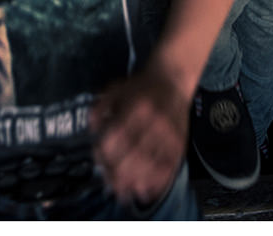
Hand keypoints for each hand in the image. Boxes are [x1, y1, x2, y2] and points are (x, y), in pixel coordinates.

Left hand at [90, 63, 189, 206]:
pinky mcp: (180, 146)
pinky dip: (154, 185)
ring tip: (121, 192)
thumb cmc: (141, 87)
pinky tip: (142, 191)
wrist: (173, 80)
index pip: (117, 138)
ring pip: (150, 167)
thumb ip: (99, 108)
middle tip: (108, 182)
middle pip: (133, 156)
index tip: (98, 160)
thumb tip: (92, 133)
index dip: (104, 154)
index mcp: (137, 107)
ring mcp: (169, 137)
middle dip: (117, 174)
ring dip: (133, 183)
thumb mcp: (115, 88)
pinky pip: (167, 171)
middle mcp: (155, 123)